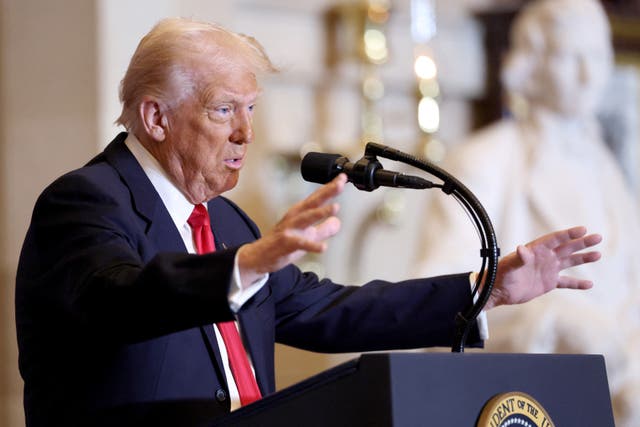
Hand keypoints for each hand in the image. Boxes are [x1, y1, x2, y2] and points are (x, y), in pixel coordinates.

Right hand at [237, 174, 346, 286]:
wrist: (259, 256)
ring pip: (306, 218)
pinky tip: (323, 247)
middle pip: (313, 202)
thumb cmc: (282, 244)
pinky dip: (312, 245)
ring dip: (320, 212)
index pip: (317, 197)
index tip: (343, 178)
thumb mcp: (307, 236)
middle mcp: (295, 217)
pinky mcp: (285, 243)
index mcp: (300, 213)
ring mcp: (290, 229)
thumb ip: (323, 229)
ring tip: (335, 207)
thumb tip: (337, 222)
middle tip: (340, 184)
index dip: (330, 187)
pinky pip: (300, 244)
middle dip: (327, 192)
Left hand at [485, 226, 601, 309]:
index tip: (582, 229)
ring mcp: (547, 269)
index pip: (554, 239)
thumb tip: (521, 249)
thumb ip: (517, 258)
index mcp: (535, 250)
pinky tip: (589, 284)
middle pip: (566, 248)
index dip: (568, 234)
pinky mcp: (548, 283)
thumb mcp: (508, 266)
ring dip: (583, 258)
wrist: (497, 291)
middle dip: (581, 242)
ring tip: (598, 254)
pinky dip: (577, 283)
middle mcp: (544, 257)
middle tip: (598, 237)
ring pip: (569, 262)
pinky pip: (566, 282)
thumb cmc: (499, 275)